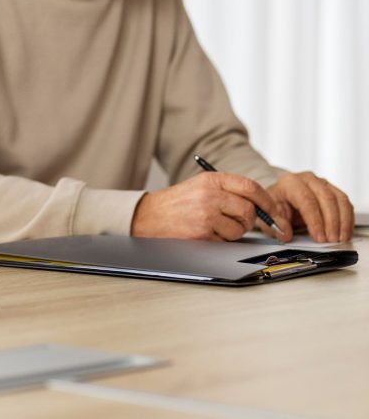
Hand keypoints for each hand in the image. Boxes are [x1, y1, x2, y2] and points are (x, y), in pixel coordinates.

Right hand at [131, 171, 290, 241]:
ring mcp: (205, 215)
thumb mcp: (200, 186)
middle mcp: (209, 195)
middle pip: (249, 210)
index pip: (250, 187)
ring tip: (215, 227)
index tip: (273, 210)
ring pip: (239, 229)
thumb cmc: (176, 203)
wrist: (148, 216)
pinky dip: (220, 241)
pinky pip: (225, 242)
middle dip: (249, 220)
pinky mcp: (202, 234)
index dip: (266, 200)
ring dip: (233, 232)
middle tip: (239, 222)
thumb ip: (228, 190)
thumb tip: (261, 205)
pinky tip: (205, 233)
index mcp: (211, 180)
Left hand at [266, 172, 353, 241]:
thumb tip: (286, 234)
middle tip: (331, 240)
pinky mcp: (333, 191)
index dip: (315, 220)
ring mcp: (322, 183)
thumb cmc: (275, 205)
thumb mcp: (267, 214)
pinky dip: (347, 220)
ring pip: (339, 200)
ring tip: (340, 239)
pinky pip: (345, 204)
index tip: (319, 237)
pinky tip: (344, 232)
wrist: (281, 197)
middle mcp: (308, 179)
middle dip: (331, 222)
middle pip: (326, 198)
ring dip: (342, 222)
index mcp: (290, 182)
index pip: (306, 200)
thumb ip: (274, 224)